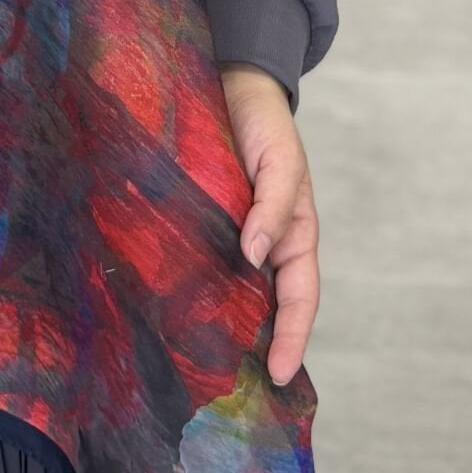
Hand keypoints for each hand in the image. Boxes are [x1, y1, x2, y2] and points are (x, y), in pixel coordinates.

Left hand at [218, 62, 318, 388]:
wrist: (233, 85)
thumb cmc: (265, 124)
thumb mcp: (281, 162)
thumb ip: (273, 207)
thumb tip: (254, 257)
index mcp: (295, 234)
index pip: (299, 298)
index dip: (291, 338)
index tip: (278, 376)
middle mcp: (265, 242)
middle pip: (265, 304)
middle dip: (257, 345)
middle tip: (235, 388)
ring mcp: (234, 233)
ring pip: (233, 289)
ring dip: (223, 323)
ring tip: (202, 362)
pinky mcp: (204, 221)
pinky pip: (203, 261)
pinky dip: (194, 287)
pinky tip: (172, 306)